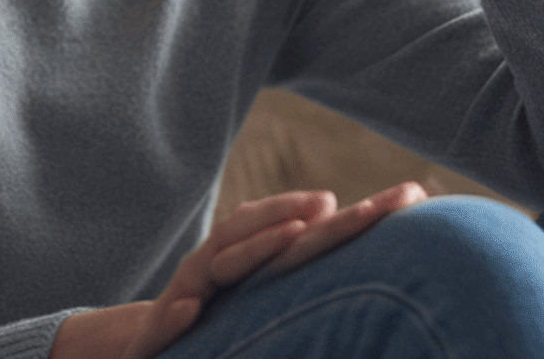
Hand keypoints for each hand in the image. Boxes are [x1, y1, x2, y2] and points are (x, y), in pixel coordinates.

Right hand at [50, 183, 427, 358]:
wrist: (139, 350)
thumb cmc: (212, 324)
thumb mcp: (260, 302)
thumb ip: (299, 272)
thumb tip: (362, 244)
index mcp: (247, 264)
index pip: (300, 230)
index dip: (347, 217)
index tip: (404, 200)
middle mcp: (215, 269)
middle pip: (260, 233)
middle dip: (304, 213)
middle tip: (350, 199)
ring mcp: (185, 297)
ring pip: (216, 265)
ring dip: (253, 246)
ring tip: (293, 231)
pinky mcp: (155, 338)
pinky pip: (163, 325)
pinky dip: (175, 313)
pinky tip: (190, 308)